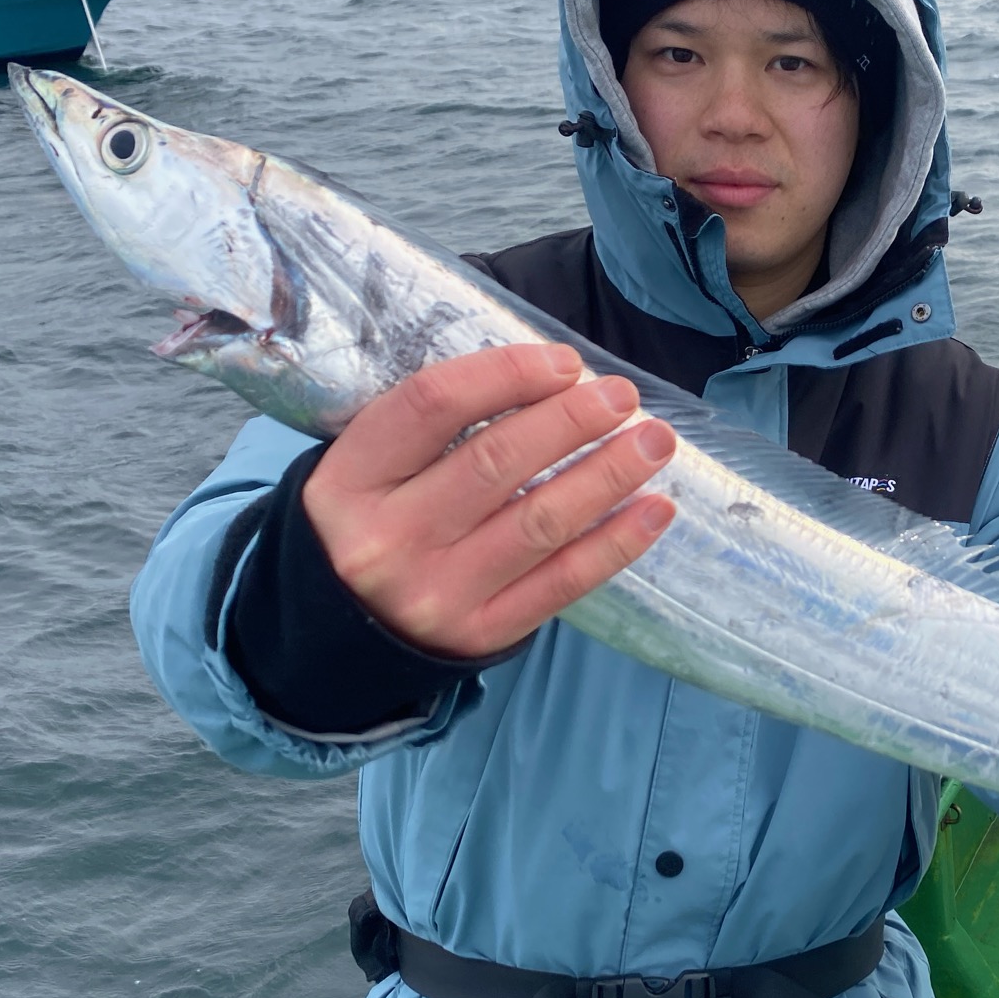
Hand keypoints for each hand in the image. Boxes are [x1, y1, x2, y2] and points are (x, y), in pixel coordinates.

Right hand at [302, 343, 676, 658]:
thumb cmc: (373, 524)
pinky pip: (562, 582)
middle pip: (495, 461)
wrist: (342, 635)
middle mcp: (388, 537)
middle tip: (622, 396)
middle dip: (571, 420)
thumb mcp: (371, 469)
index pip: (433, 405)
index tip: (566, 362)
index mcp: (350, 479)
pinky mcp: (480, 634)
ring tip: (654, 442)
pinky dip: (616, 543)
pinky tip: (655, 509)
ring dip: (607, 475)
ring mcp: (436, 591)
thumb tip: (553, 381)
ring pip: (539, 522)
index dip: (507, 374)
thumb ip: (435, 426)